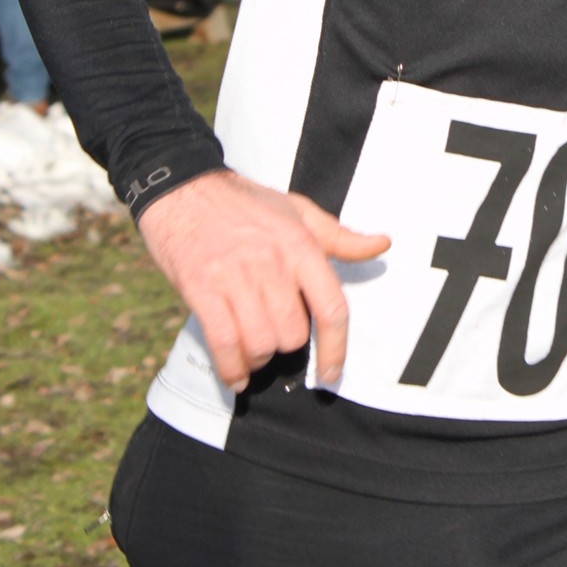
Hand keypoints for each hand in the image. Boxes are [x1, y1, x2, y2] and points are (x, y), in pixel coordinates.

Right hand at [138, 169, 389, 391]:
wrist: (184, 190)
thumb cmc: (244, 203)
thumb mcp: (297, 211)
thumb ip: (340, 236)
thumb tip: (382, 244)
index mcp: (300, 246)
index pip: (331, 308)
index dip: (336, 349)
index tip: (331, 373)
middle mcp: (271, 264)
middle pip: (293, 334)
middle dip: (286, 346)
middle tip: (276, 335)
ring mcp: (234, 278)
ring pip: (260, 343)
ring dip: (259, 358)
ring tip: (254, 349)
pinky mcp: (202, 289)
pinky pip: (223, 343)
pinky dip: (231, 368)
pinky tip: (235, 376)